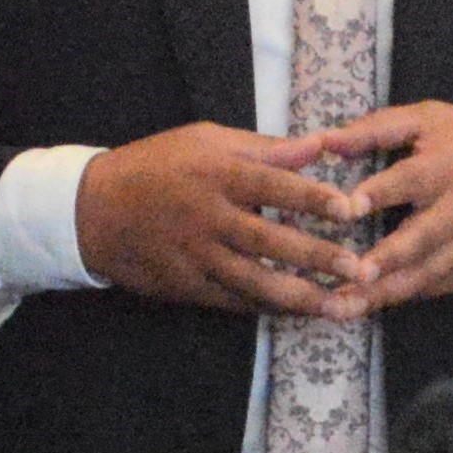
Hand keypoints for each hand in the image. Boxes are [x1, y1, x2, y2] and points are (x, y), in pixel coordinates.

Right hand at [76, 123, 375, 317]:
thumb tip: (318, 146)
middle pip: (272, 240)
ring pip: (256, 281)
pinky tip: (298, 312)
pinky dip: (267, 308)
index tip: (352, 209)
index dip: (315, 199)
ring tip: (339, 306)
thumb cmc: (156, 165)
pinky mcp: (186, 286)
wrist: (92, 210)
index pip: (275, 186)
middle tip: (360, 268)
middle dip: (318, 257)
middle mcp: (209, 217)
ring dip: (301, 296)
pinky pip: (234, 301)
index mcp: (216, 173)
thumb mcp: (205, 140)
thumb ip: (264, 147)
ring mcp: (196, 256)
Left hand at [305, 102, 452, 306]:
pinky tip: (366, 308)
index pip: (410, 180)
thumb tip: (325, 140)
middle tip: (356, 274)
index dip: (379, 194)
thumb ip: (378, 129)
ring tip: (345, 307)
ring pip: (425, 273)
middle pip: (421, 237)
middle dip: (389, 258)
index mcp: (445, 166)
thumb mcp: (432, 121)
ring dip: (385, 292)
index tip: (348, 207)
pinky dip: (402, 298)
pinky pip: (433, 288)